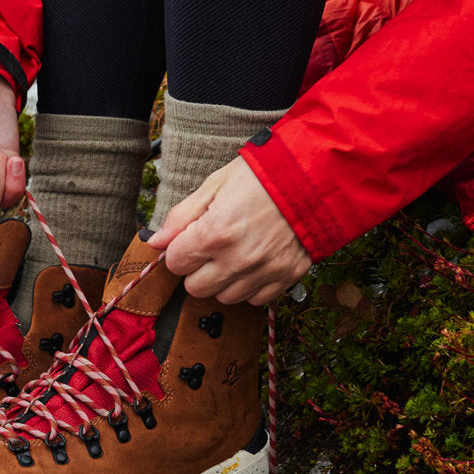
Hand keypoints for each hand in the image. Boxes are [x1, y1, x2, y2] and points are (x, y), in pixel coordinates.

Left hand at [146, 157, 311, 304]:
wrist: (316, 175)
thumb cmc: (263, 174)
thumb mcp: (215, 185)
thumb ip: (181, 216)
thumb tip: (156, 241)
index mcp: (215, 233)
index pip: (176, 264)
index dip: (179, 251)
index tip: (188, 241)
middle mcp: (238, 258)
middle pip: (196, 288)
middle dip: (196, 269)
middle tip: (209, 248)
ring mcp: (265, 270)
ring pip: (224, 297)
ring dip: (222, 280)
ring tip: (233, 253)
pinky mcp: (287, 276)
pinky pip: (256, 299)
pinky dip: (250, 285)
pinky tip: (253, 262)